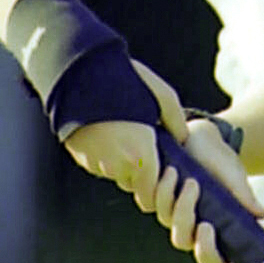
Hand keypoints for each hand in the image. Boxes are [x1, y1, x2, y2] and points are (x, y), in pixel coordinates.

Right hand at [63, 58, 187, 207]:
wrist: (80, 73)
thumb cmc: (126, 81)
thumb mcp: (161, 96)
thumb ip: (177, 122)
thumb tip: (183, 139)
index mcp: (140, 154)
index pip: (154, 189)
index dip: (161, 178)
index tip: (164, 160)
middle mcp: (117, 166)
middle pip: (136, 183)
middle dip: (143, 170)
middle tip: (146, 144)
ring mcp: (96, 164)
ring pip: (117, 175)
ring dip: (124, 163)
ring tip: (126, 133)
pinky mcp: (81, 158)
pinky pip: (100, 166)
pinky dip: (107, 156)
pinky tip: (109, 131)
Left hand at [154, 118, 263, 262]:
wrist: (199, 136)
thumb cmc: (221, 162)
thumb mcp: (235, 177)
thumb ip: (244, 196)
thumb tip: (260, 214)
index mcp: (226, 231)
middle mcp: (203, 232)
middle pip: (205, 260)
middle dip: (204, 248)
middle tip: (206, 225)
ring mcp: (181, 221)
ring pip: (178, 235)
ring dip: (183, 209)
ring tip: (191, 182)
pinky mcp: (161, 204)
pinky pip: (156, 209)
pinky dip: (164, 192)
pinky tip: (172, 173)